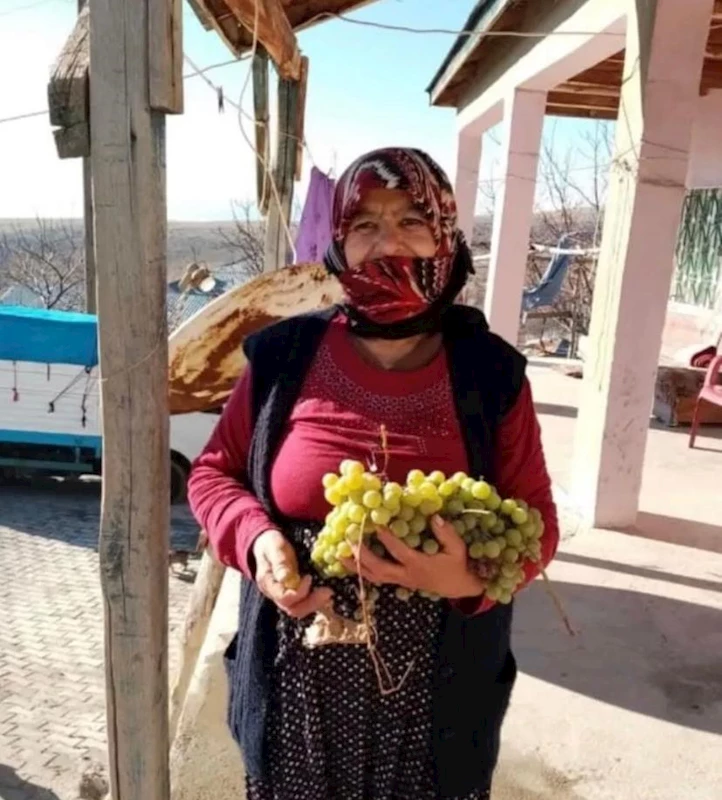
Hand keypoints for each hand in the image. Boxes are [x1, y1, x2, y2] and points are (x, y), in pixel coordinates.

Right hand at [252, 530, 332, 617]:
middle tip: (327, 592)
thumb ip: (279, 562)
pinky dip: (315, 601)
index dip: (299, 592)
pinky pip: (304, 604)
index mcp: (268, 584)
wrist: (266, 544)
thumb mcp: (274, 547)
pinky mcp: (293, 594)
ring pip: (300, 609)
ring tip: (329, 593)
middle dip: (312, 602)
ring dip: (316, 604)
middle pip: (293, 609)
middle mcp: (275, 595)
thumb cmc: (270, 544)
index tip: (309, 577)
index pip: (284, 598)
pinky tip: (325, 594)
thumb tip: (286, 578)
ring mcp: (284, 596)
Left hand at [343, 515, 485, 598]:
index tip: (375, 525)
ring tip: (340, 553)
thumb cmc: (457, 565)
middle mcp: (406, 575)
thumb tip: (434, 517)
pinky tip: (351, 561)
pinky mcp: (398, 581)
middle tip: (350, 538)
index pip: (399, 552)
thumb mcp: (457, 549)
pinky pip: (376, 578)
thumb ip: (446, 534)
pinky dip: (362, 570)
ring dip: (356, 565)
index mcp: (419, 565)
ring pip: (374, 576)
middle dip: (363, 555)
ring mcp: (400, 580)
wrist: (458, 586)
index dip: (387, 539)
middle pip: (379, 569)